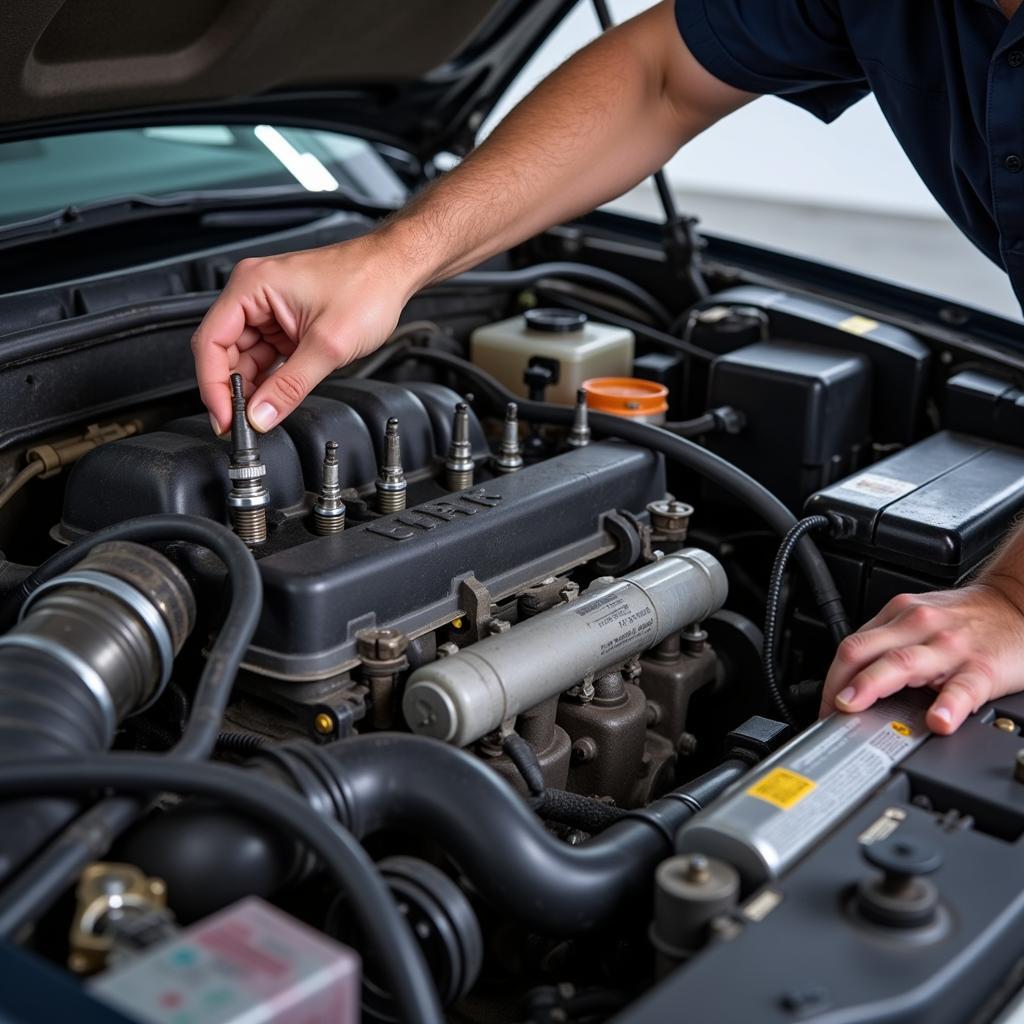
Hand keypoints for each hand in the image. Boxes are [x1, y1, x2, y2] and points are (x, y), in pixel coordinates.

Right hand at [192, 234, 417, 433]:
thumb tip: (261, 415)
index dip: (213, 386)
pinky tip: (273, 398)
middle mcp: (254, 293)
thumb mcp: (328, 346)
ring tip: (260, 415)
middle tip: (241, 424)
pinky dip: (268, 379)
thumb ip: (290, 386)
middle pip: (224, 352)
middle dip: (232, 390)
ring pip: (245, 357)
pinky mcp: (285, 322)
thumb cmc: (368, 284)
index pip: (211, 342)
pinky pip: (265, 355)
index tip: (224, 417)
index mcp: (252, 286)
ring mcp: (269, 309)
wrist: (395, 271)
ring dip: (252, 387)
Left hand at [819, 578, 1023, 732]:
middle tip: (829, 709)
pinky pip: (962, 687)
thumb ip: (888, 645)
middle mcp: (918, 626)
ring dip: (872, 685)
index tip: (825, 706)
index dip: (831, 679)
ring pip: (901, 663)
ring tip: (857, 708)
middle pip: (864, 651)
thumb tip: (852, 681)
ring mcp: (949, 646)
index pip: (851, 646)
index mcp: (898, 616)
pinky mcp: (982, 667)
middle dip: (839, 682)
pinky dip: (947, 704)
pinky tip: (938, 720)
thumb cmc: (967, 619)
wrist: (1018, 602)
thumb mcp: (918, 622)